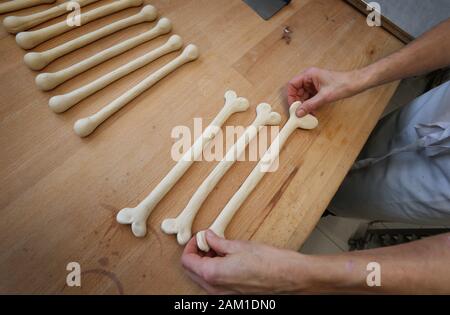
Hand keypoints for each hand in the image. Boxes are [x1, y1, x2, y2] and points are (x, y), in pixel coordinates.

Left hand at [181, 230, 310, 293]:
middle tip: (206, 242)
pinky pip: (215, 284)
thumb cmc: (270, 263)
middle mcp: (215, 289)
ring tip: (218, 249)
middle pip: (192, 272)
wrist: (291, 277)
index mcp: (213, 274)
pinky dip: (215, 271)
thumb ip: (218, 242)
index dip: (190, 246)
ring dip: (205, 263)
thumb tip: (208, 237)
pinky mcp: (234, 296)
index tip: (199, 238)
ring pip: (203, 279)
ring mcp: (224, 295)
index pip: (187, 261)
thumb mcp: (239, 246)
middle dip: (196, 255)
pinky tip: (227, 259)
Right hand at [287, 67, 362, 116]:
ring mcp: (314, 83)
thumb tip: (299, 112)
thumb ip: (310, 105)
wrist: (356, 83)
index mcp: (309, 74)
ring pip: (303, 95)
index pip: (292, 85)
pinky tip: (312, 111)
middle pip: (296, 91)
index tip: (293, 106)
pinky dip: (310, 104)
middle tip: (299, 112)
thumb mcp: (324, 97)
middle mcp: (310, 78)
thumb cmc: (343, 84)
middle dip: (298, 102)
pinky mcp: (319, 88)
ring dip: (304, 105)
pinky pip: (310, 97)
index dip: (291, 96)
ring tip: (307, 113)